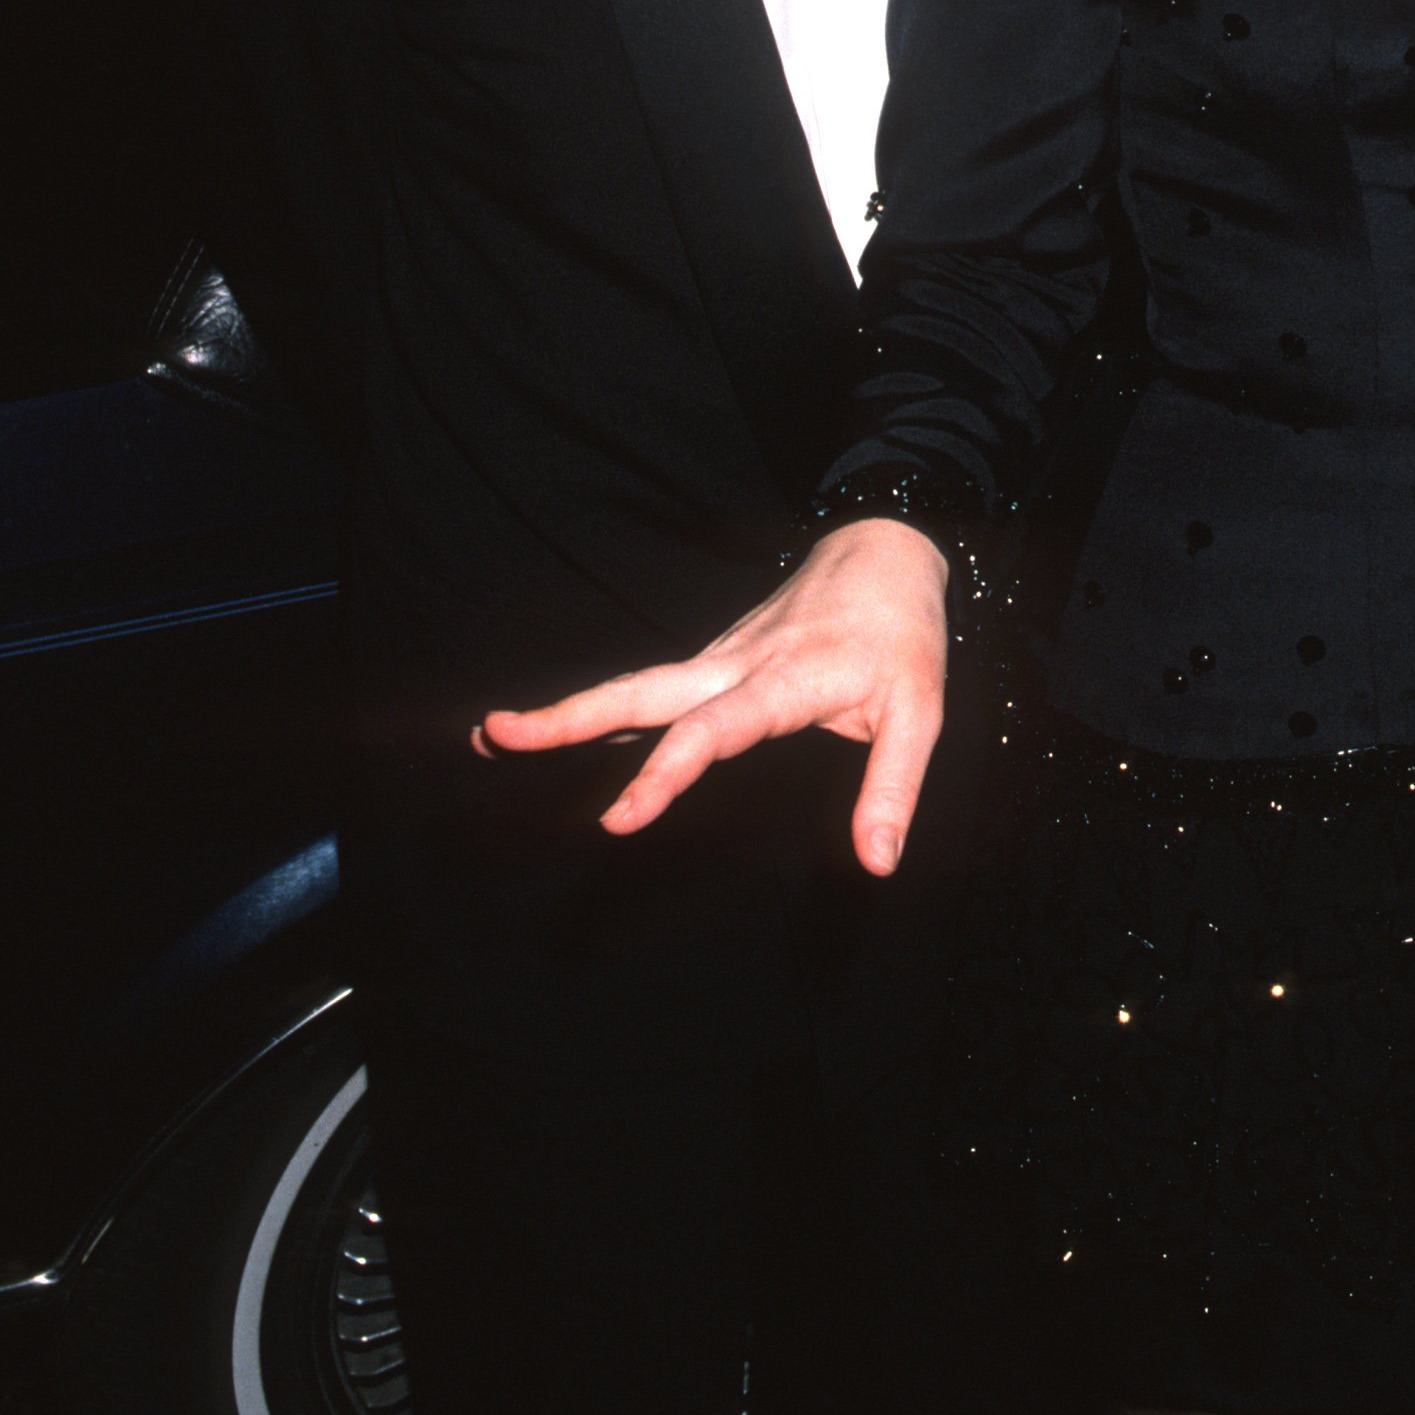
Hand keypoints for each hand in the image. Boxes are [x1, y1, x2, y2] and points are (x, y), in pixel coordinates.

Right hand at [476, 519, 949, 877]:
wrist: (885, 548)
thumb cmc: (903, 634)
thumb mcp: (922, 713)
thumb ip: (893, 788)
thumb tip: (877, 866)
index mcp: (784, 681)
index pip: (715, 732)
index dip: (665, 775)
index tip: (618, 819)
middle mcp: (737, 664)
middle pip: (640, 693)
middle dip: (567, 719)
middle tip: (496, 735)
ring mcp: (719, 657)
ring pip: (634, 686)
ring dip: (566, 711)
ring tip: (493, 735)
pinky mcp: (716, 657)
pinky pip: (652, 686)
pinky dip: (601, 708)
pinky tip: (561, 728)